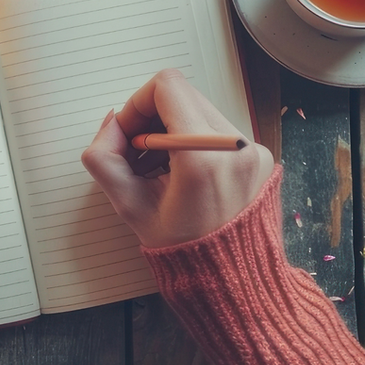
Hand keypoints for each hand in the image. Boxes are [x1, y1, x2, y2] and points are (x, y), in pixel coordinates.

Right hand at [81, 69, 272, 247]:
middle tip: (140, 154)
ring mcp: (252, 149)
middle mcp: (235, 145)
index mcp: (203, 156)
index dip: (138, 103)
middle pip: (184, 96)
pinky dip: (195, 142)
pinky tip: (183, 175)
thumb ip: (104, 157)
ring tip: (160, 168)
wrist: (229, 277)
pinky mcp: (260, 154)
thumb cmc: (180, 248)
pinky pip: (219, 129)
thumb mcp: (128, 205)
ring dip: (172, 130)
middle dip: (152, 119)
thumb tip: (112, 122)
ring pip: (200, 110)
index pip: (167, 87)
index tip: (130, 133)